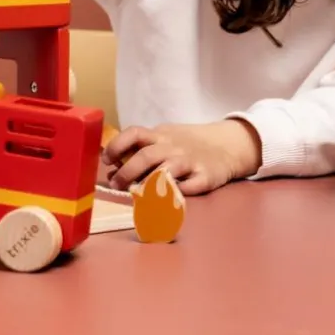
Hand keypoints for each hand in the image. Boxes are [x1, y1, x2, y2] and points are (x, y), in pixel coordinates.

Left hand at [103, 120, 261, 195]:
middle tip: (117, 184)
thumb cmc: (187, 144)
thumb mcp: (164, 139)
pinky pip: (188, 187)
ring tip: (136, 195)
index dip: (117, 145)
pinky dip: (175, 194)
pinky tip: (165, 201)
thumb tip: (112, 169)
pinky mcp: (205, 176)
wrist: (228, 144)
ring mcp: (190, 161)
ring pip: (165, 171)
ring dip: (147, 184)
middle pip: (146, 156)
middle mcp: (173, 147)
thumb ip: (141, 150)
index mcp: (161, 136)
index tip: (106, 159)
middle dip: (127, 171)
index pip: (135, 133)